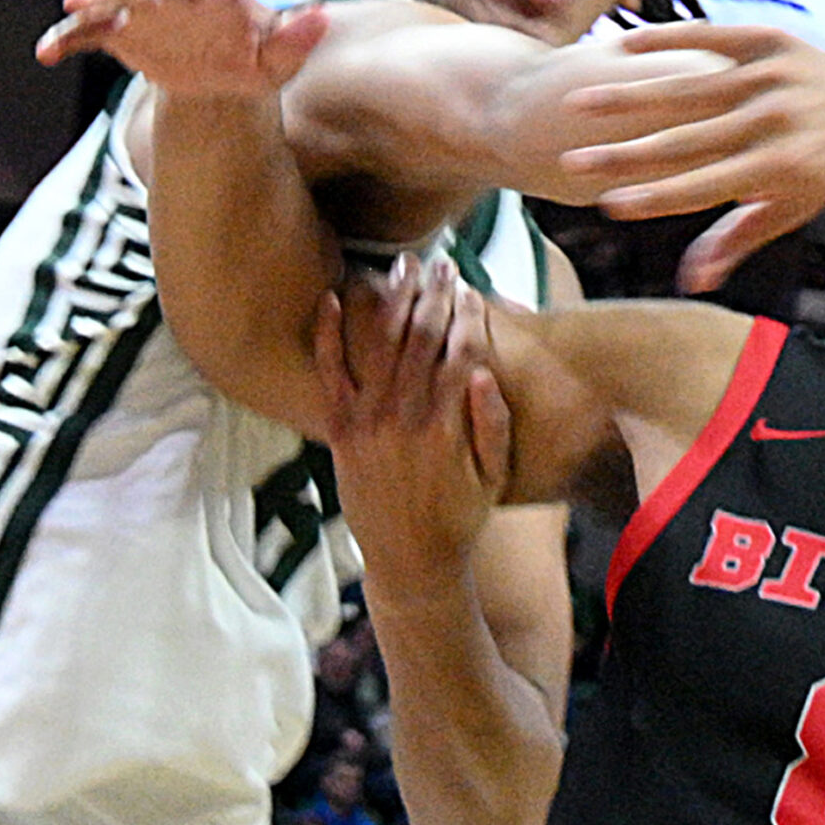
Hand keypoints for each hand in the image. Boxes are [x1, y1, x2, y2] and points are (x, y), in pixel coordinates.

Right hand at [35, 0, 327, 100]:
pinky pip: (90, 34)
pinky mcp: (122, 34)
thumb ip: (297, 39)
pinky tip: (46, 54)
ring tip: (72, 6)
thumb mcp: (280, 58)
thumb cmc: (255, 58)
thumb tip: (324, 18)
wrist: (222, 76)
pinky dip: (69, 39)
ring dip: (95, 0)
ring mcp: (145, 13)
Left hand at [313, 257, 511, 579]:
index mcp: (447, 425)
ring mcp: (368, 422)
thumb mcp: (494, 477)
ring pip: (381, 344)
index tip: (473, 289)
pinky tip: (336, 298)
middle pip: (421, 337)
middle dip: (435, 295)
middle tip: (443, 263)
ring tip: (406, 265)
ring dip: (394, 299)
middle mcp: (405, 417)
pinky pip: (330, 373)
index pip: (460, 351)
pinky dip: (330, 334)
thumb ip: (492, 425)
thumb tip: (483, 372)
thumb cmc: (459, 518)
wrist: (409, 560)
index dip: (468, 315)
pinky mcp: (340, 431)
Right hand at [555, 23, 824, 291]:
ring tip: (578, 104)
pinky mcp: (770, 40)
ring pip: (687, 88)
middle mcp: (776, 121)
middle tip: (572, 163)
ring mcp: (772, 76)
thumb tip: (690, 283)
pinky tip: (624, 47)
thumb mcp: (789, 208)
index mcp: (780, 168)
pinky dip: (668, 39)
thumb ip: (737, 240)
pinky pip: (711, 36)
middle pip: (685, 141)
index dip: (658, 198)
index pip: (706, 188)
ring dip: (629, 95)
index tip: (609, 205)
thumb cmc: (819, 169)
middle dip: (624, 155)